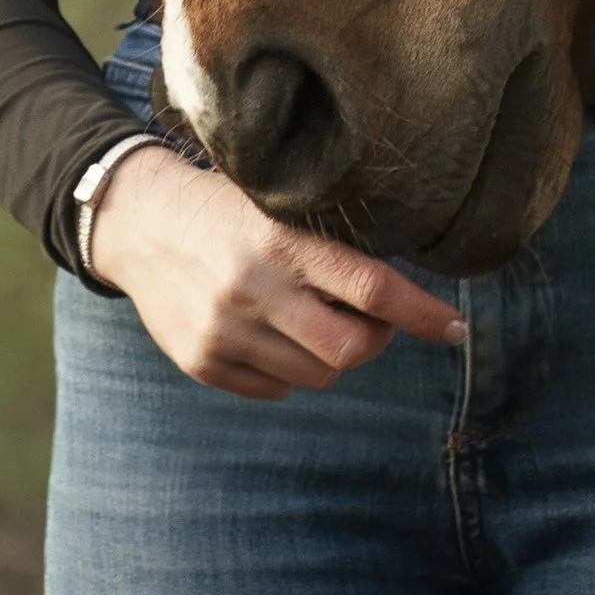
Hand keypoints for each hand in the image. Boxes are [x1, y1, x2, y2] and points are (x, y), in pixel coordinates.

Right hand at [87, 143, 466, 399]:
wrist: (138, 223)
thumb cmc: (225, 207)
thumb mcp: (277, 204)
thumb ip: (328, 244)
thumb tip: (398, 288)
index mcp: (281, 242)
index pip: (371, 288)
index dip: (423, 313)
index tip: (456, 329)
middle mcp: (254, 291)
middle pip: (350, 349)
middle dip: (376, 342)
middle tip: (374, 323)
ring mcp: (225, 333)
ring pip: (316, 376)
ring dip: (334, 356)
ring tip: (318, 322)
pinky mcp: (202, 363)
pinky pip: (275, 391)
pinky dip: (291, 371)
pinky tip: (277, 336)